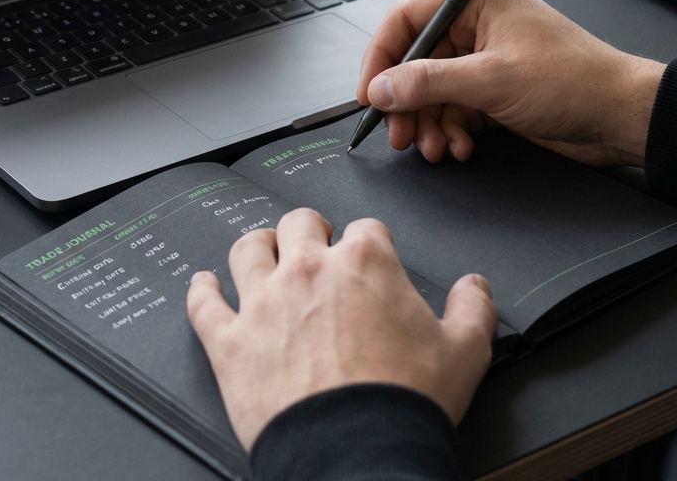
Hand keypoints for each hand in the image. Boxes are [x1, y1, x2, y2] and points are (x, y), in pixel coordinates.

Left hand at [187, 208, 495, 450]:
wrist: (357, 452)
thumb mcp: (465, 353)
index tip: (370, 255)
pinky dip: (201, 291)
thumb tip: (475, 286)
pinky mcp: (230, 340)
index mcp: (364, 263)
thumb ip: (472, 308)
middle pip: (300, 222)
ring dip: (256, 247)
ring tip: (262, 251)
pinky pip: (204, 303)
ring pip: (248, 249)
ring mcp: (263, 301)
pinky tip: (203, 285)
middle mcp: (308, 269)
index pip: (366, 228)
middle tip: (315, 243)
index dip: (370, 242)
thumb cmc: (403, 403)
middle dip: (310, 229)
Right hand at [357, 0, 663, 166]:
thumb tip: (382, 87)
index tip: (370, 92)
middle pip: (415, 60)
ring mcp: (484, 60)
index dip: (382, 56)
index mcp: (476, 2)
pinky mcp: (493, 91)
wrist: (622, 117)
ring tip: (432, 147)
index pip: (406, 19)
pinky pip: (453, 109)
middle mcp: (477, 27)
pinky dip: (449, 130)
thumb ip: (428, 82)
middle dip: (405, 101)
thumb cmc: (575, 81)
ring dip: (427, 122)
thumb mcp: (491, 80)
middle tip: (398, 131)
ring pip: (431, 91)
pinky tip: (458, 147)